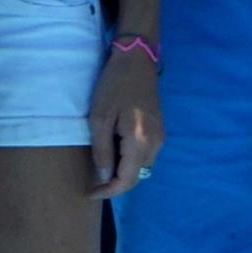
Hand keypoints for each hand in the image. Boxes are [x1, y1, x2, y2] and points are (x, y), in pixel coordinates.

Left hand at [90, 43, 163, 197]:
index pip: (127, 180)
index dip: (108, 191)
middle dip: (115, 183)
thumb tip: (103, 176)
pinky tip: (115, 150)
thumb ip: (102, 150)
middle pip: (137, 177)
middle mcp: (155, 144)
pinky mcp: (160, 130)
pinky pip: (146, 155)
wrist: (137, 60)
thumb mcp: (100, 118)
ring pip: (142, 168)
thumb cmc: (114, 85)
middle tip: (93, 179)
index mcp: (140, 141)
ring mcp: (161, 137)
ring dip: (123, 172)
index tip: (90, 192)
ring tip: (103, 163)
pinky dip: (130, 160)